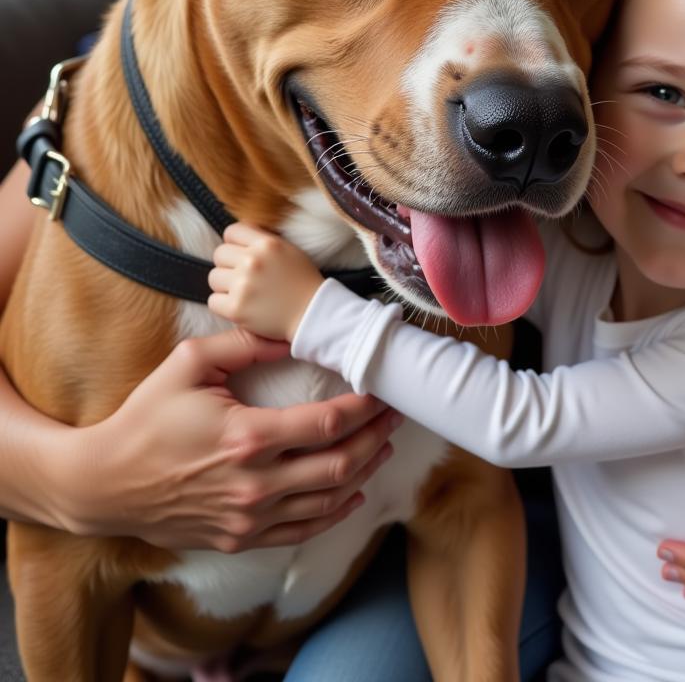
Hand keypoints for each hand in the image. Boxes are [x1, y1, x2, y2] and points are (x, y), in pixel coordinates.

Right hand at [59, 328, 401, 551]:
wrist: (103, 484)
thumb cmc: (146, 418)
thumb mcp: (189, 364)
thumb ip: (245, 343)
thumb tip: (292, 332)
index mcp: (248, 437)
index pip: (328, 423)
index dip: (365, 407)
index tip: (383, 390)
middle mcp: (256, 484)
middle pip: (341, 464)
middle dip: (376, 437)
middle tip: (395, 415)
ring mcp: (250, 518)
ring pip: (329, 500)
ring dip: (364, 472)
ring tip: (382, 446)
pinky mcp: (241, 538)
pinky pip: (303, 529)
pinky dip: (335, 511)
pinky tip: (352, 492)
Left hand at [209, 222, 323, 339]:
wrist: (313, 314)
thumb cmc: (303, 282)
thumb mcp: (289, 250)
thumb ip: (264, 241)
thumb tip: (238, 233)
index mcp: (267, 244)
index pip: (232, 232)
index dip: (235, 243)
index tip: (242, 255)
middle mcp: (253, 261)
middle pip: (220, 254)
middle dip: (230, 265)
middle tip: (245, 277)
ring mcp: (243, 285)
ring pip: (214, 277)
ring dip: (226, 286)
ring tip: (245, 293)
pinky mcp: (236, 308)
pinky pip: (213, 301)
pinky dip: (225, 305)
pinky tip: (242, 306)